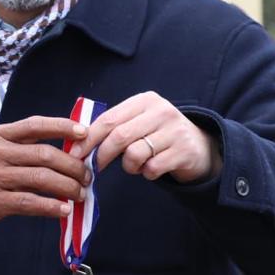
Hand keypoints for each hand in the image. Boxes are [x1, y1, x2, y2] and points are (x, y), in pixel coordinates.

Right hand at [0, 116, 89, 230]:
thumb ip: (17, 146)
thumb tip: (60, 150)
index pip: (35, 125)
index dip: (62, 126)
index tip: (84, 133)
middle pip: (44, 154)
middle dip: (73, 165)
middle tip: (87, 175)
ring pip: (41, 179)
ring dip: (67, 187)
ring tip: (80, 193)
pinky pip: (30, 203)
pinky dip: (51, 207)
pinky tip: (64, 210)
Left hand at [69, 92, 220, 183]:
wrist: (198, 146)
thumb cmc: (157, 135)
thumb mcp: (139, 122)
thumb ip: (114, 127)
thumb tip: (79, 143)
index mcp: (145, 101)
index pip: (109, 119)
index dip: (89, 138)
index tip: (76, 153)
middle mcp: (161, 111)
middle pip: (119, 136)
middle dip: (102, 155)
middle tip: (96, 168)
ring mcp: (175, 131)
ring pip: (135, 154)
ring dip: (129, 166)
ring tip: (136, 165)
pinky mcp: (184, 151)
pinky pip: (152, 169)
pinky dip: (146, 173)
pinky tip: (152, 168)